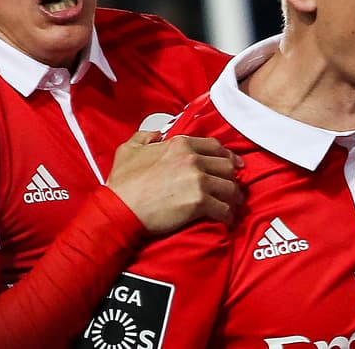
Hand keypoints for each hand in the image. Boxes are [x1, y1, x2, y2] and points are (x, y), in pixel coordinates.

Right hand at [106, 131, 243, 232]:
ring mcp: (198, 180)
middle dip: (232, 177)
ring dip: (232, 197)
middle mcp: (193, 159)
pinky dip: (227, 214)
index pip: (215, 146)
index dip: (227, 156)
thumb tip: (156, 135)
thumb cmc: (122, 183)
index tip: (234, 164)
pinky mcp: (199, 202)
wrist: (120, 209)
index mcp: (180, 144)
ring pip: (229, 187)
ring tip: (231, 205)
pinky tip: (225, 219)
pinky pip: (223, 208)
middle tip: (231, 187)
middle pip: (226, 166)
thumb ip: (144, 137)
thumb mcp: (129, 150)